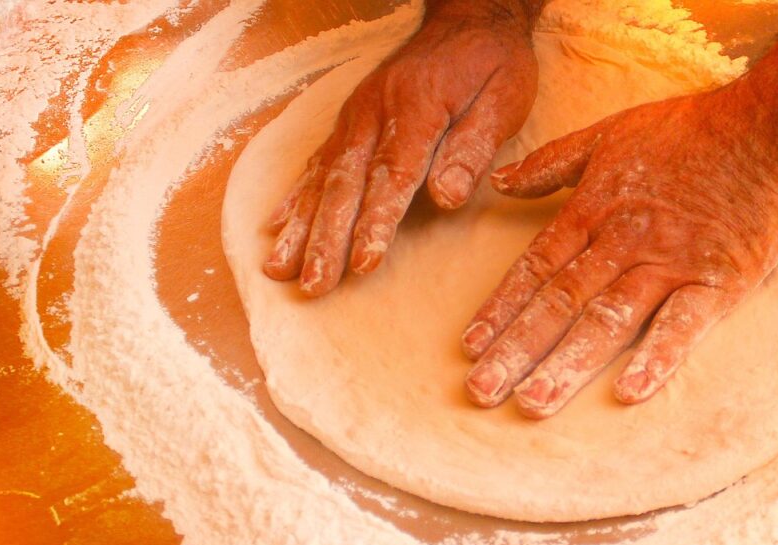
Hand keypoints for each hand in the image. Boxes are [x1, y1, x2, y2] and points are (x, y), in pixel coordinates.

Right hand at [264, 2, 537, 295]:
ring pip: (322, 179)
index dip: (376, 223)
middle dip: (326, 239)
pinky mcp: (349, 122)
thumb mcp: (503, 99)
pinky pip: (315, 162)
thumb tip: (448, 198)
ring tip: (279, 269)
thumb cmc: (492, 64)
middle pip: (346, 185)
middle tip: (312, 285)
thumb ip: (473, 148)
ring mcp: (355, 117)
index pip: (393, 176)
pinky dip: (294, 196)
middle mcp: (375, 114)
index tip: (363, 263)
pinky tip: (275, 226)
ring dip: (299, 227)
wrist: (468, 18)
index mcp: (417, 110)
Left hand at [461, 84, 777, 417]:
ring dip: (568, 363)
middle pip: (560, 303)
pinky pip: (683, 324)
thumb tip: (499, 182)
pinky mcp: (718, 281)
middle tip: (481, 392)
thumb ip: (551, 164)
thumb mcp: (608, 134)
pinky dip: (657, 356)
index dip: (500, 309)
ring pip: (609, 319)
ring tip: (533, 403)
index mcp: (593, 212)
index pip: (535, 269)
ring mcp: (670, 263)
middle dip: (516, 350)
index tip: (470, 347)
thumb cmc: (688, 131)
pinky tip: (627, 392)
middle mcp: (622, 242)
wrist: (771, 127)